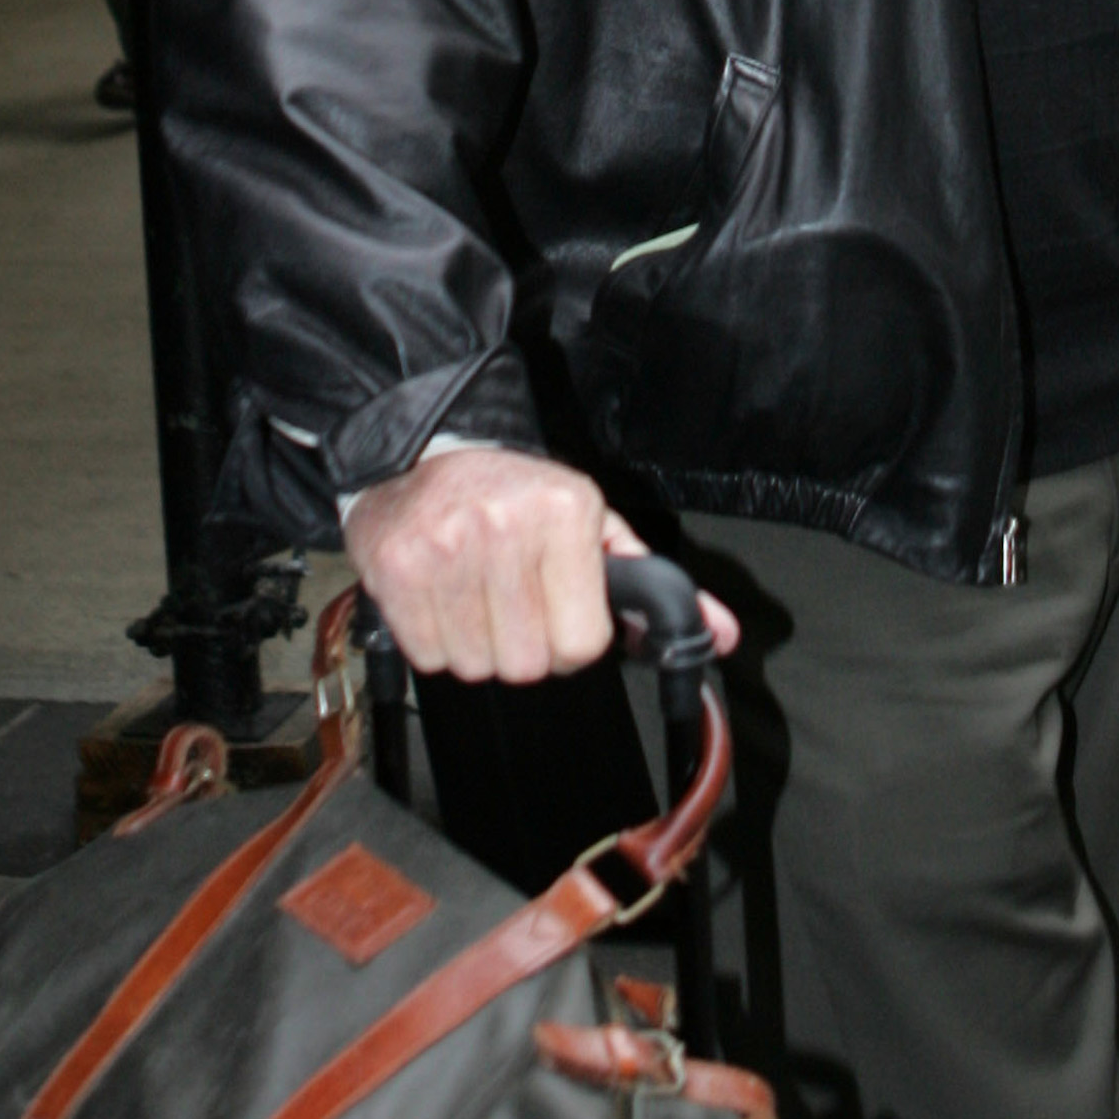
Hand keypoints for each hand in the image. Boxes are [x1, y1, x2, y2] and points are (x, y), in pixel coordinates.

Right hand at [343, 445, 738, 683]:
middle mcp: (505, 525)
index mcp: (566, 511)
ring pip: (477, 666)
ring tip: (476, 598)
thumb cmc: (515, 495)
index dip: (573, 642)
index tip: (559, 614)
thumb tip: (721, 635)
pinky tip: (442, 600)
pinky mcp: (397, 568)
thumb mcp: (591, 523)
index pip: (585, 643)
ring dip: (479, 648)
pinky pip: (429, 657)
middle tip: (513, 605)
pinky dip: (436, 643)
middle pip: (528, 664)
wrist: (419, 452)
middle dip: (525, 648)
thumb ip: (653, 582)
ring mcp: (446, 548)